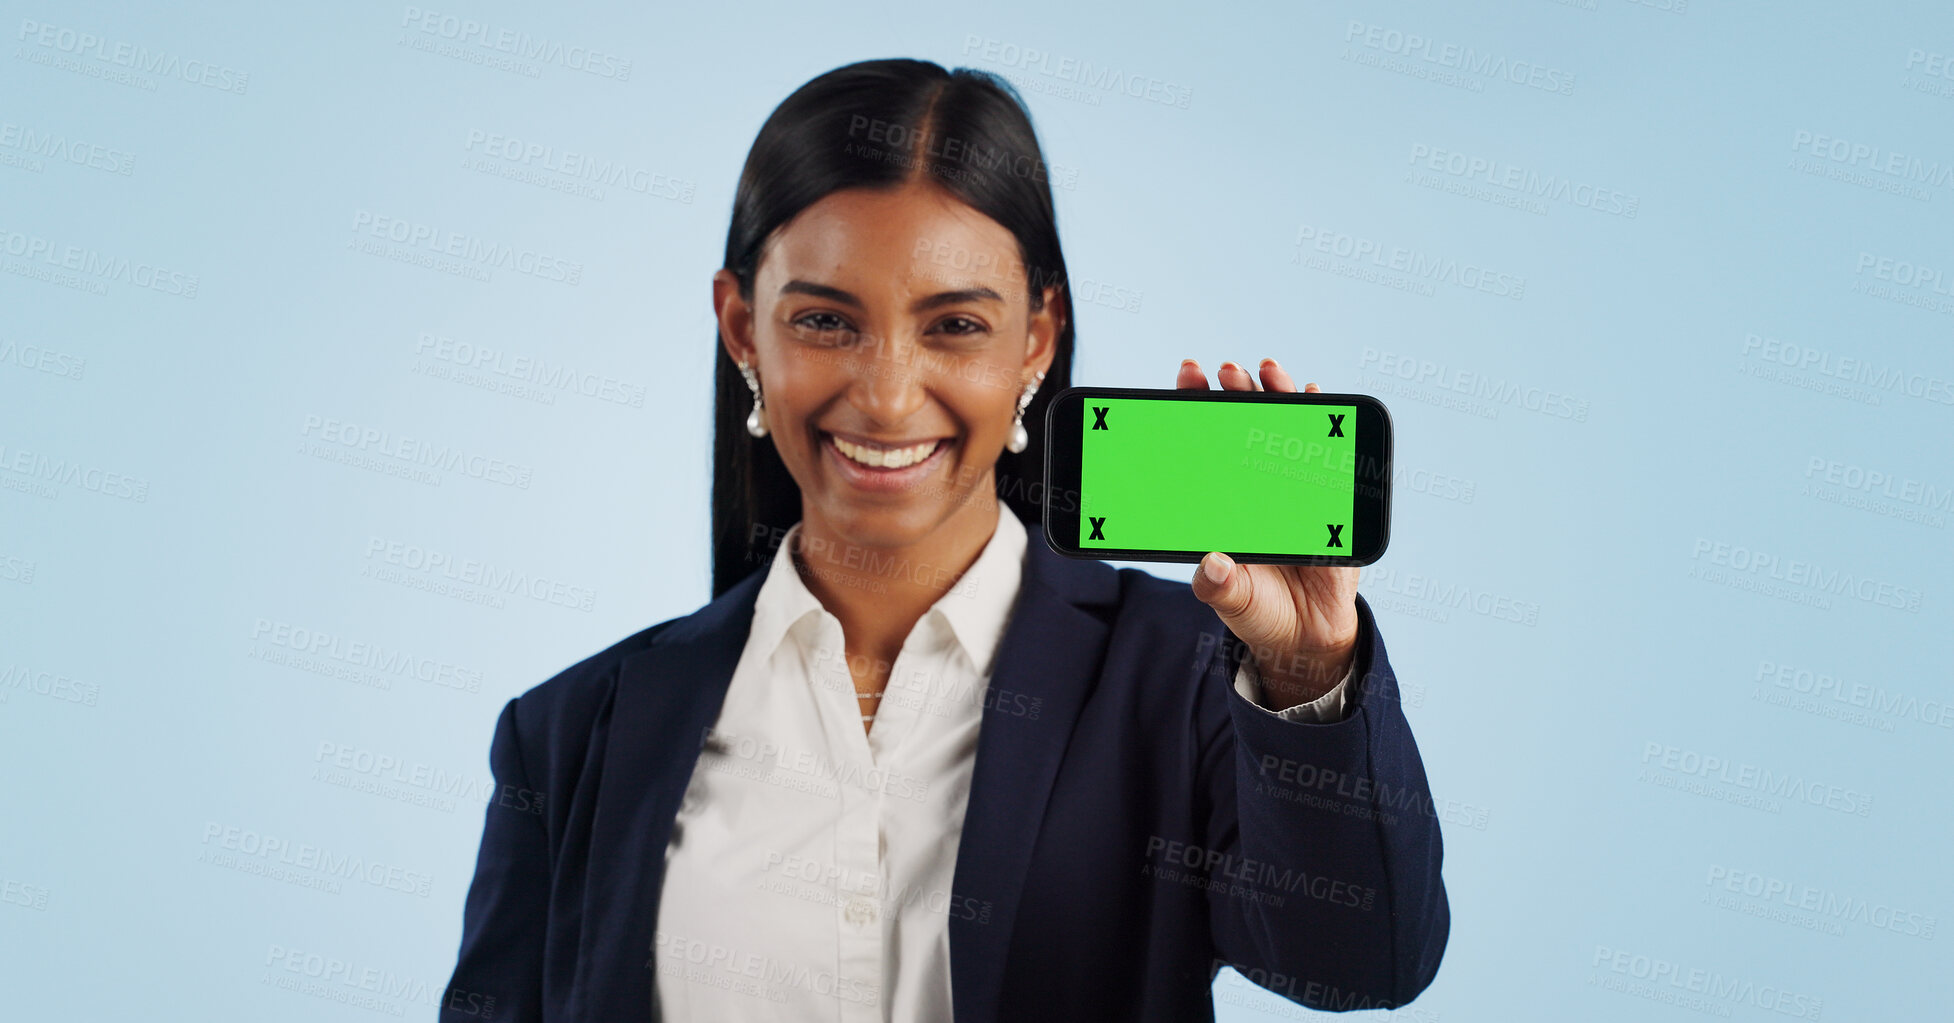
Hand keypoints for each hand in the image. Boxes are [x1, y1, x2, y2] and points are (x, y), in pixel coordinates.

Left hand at [1180, 358, 1360, 709]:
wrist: (1306, 636)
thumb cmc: (1258, 610)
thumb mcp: (1232, 600)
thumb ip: (1217, 586)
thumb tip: (1212, 566)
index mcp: (1221, 501)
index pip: (1203, 443)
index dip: (1195, 408)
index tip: (1187, 377)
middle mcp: (1253, 486)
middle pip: (1242, 426)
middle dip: (1234, 392)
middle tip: (1226, 372)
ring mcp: (1291, 487)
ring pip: (1284, 430)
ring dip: (1278, 395)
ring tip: (1268, 371)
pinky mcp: (1328, 498)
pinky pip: (1327, 454)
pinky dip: (1324, 423)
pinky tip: (1316, 395)